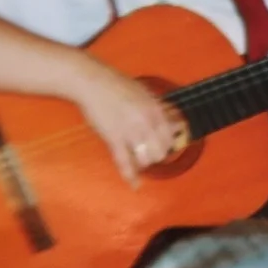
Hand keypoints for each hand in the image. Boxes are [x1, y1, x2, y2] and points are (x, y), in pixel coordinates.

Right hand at [70, 60, 186, 184]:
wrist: (93, 82)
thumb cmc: (119, 86)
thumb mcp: (147, 94)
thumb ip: (161, 109)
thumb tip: (175, 123)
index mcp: (157, 111)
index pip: (171, 138)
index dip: (168, 145)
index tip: (162, 147)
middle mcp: (148, 123)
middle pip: (162, 151)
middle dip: (157, 155)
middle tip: (149, 153)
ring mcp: (131, 131)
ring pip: (147, 159)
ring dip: (144, 162)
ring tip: (139, 160)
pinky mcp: (114, 138)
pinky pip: (125, 162)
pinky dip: (130, 175)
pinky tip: (135, 185)